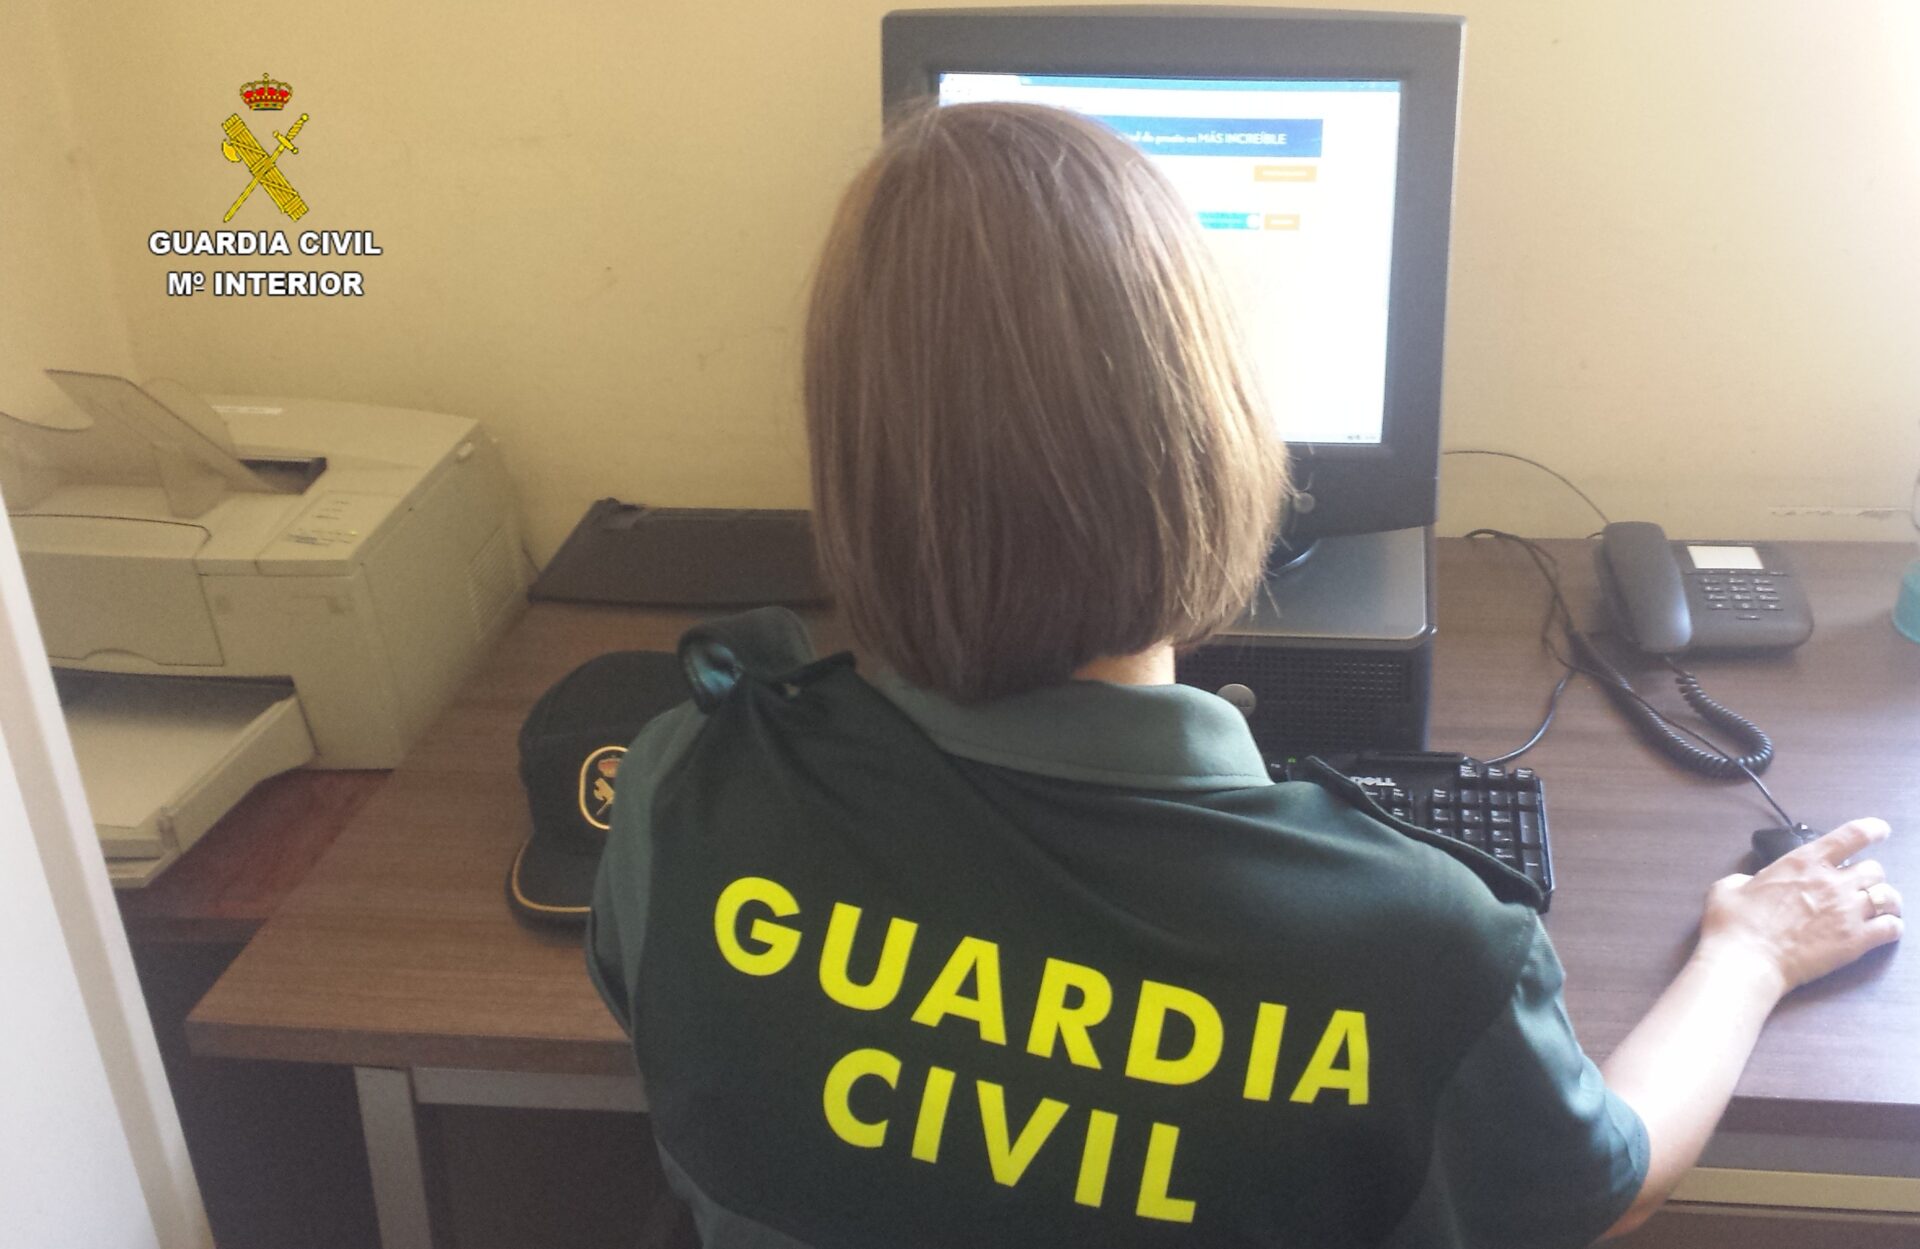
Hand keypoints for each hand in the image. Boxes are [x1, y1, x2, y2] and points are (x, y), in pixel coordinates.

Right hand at [1694, 818, 1903, 995]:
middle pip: (1875, 869)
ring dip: (1885, 900)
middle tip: (1858, 886)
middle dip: (1869, 876)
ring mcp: (1848, 911)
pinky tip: (1883, 930)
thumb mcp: (1729, 886)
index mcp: (1804, 862)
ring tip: (1878, 908)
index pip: (1851, 836)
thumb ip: (1748, 878)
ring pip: (1889, 896)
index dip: (1871, 830)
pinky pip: (1892, 928)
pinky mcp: (1856, 941)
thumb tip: (1751, 883)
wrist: (1747, 959)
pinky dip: (1892, 927)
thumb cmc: (1735, 924)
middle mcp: (1832, 882)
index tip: (1879, 830)